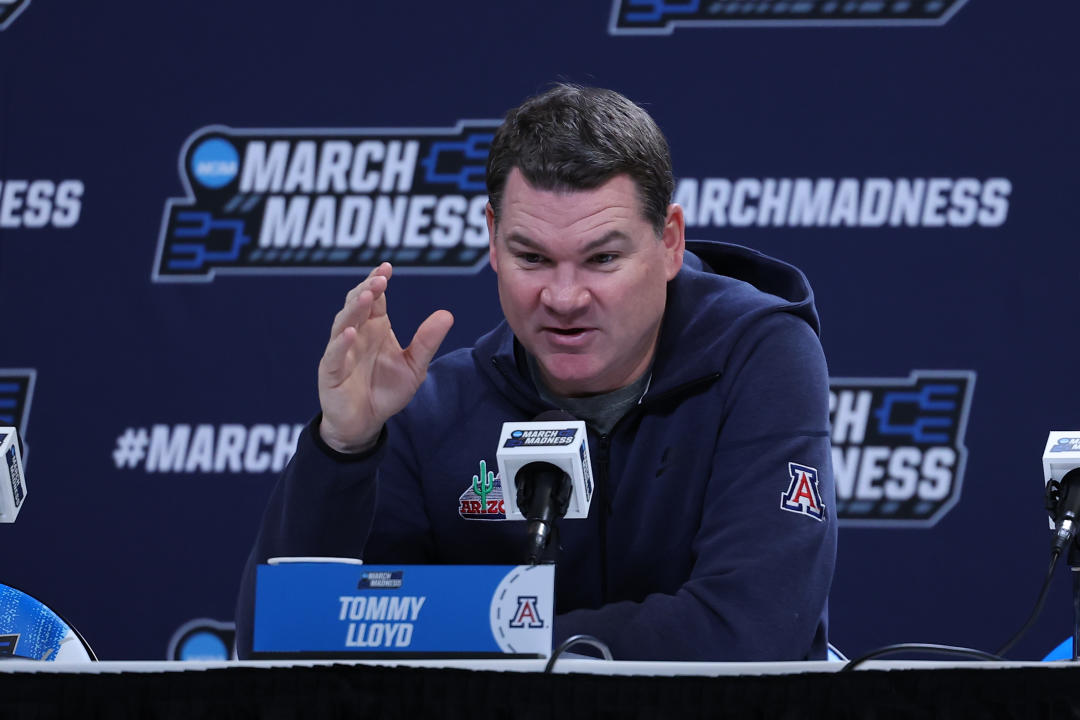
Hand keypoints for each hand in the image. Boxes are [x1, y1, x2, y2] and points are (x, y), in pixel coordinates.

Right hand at [317, 262, 453, 452]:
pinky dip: (341, 343)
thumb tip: (447, 314)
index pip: (375, 298)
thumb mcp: (414, 366)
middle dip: (367, 289)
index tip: (388, 267)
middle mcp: (356, 334)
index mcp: (375, 327)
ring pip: (343, 323)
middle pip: (357, 304)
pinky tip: (350, 332)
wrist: (366, 423)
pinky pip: (334, 355)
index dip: (378, 281)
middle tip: (380, 278)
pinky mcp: (331, 372)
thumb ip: (427, 342)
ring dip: (354, 309)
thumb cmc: (386, 390)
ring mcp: (341, 351)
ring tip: (367, 296)